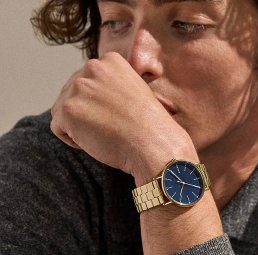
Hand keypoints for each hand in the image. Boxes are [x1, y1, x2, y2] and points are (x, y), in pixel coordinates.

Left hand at [50, 52, 195, 180]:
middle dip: (86, 113)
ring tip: (104, 134)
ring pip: (63, 110)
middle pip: (73, 94)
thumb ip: (113, 87)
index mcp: (111, 61)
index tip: (116, 115)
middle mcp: (92, 68)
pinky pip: (58, 127)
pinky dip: (74, 139)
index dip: (98, 103)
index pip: (88, 81)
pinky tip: (96, 141)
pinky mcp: (67, 110)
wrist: (154, 143)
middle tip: (111, 127)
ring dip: (79, 126)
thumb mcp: (136, 93)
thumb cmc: (151, 127)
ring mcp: (78, 88)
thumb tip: (94, 99)